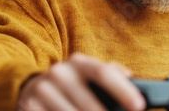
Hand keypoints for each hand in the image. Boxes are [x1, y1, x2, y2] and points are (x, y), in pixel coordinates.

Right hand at [17, 53, 145, 110]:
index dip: (123, 91)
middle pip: (91, 105)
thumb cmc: (72, 83)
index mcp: (79, 63)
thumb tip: (131, 77)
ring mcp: (42, 91)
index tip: (139, 106)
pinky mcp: (29, 107)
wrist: (31, 87)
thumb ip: (111, 73)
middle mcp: (60, 73)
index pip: (104, 73)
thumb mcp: (88, 72)